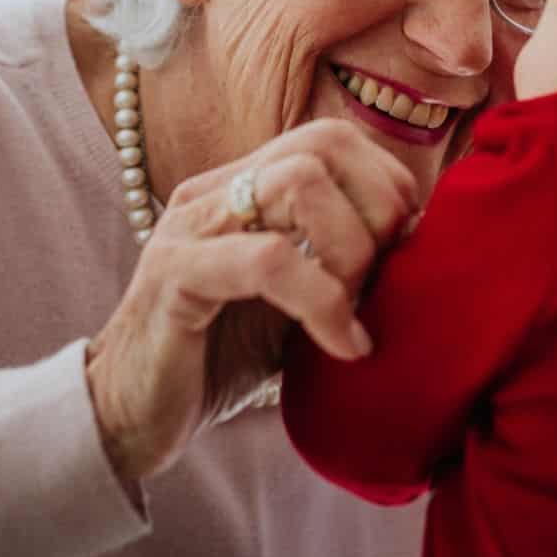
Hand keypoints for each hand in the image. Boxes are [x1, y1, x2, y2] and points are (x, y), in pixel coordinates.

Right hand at [84, 118, 417, 486]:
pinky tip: (344, 347)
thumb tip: (425, 246)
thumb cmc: (220, 359)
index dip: (388, 187)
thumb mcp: (298, 303)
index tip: (403, 257)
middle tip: (383, 283)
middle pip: (323, 144)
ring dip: (350, 252)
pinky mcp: (175, 275)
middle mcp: (215, 192)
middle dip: (377, 210)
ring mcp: (190, 227)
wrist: (130, 418)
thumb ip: (344, 266)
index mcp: (243, 187)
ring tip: (354, 314)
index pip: (334, 138)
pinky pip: (267, 260)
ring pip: (296, 184)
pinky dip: (323, 302)